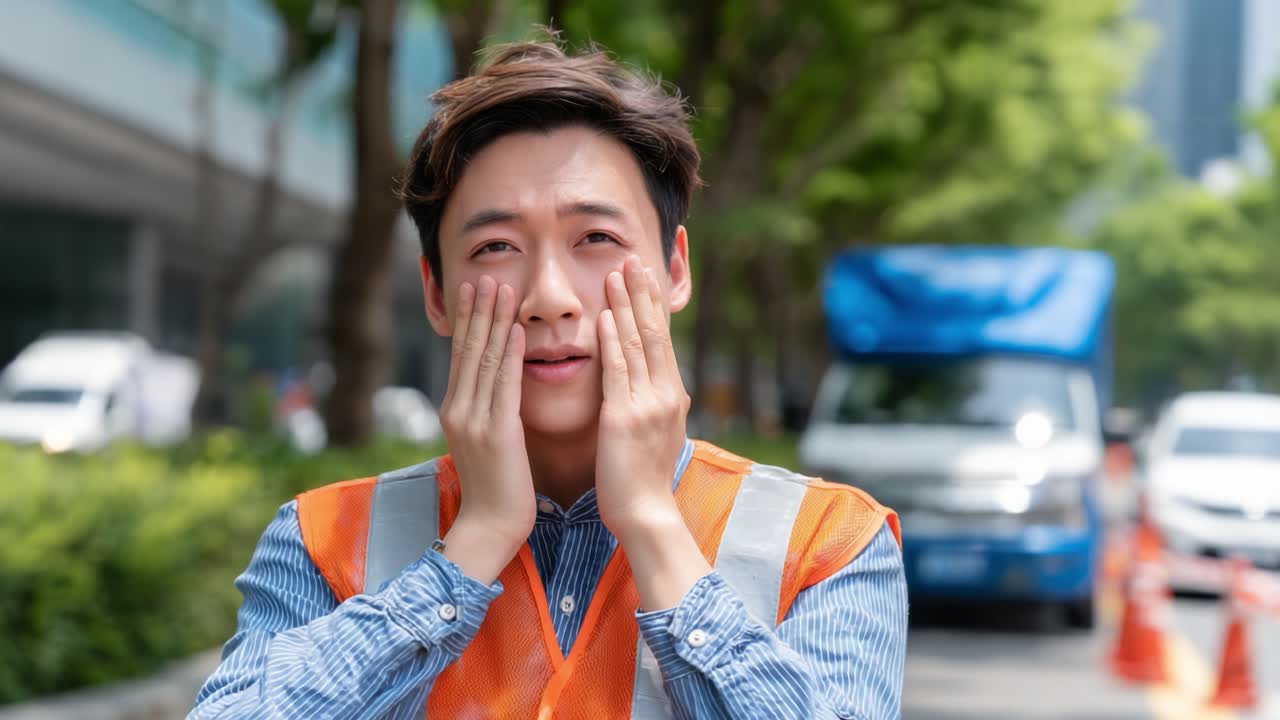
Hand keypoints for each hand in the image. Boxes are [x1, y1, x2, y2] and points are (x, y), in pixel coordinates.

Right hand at [438, 275, 533, 583]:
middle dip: (478, 310)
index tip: (478, 289)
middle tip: (486, 275)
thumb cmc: (498, 490)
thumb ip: (490, 413)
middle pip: (468, 349)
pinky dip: (508, 355)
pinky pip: (502, 385)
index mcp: (456, 411)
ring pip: (483, 360)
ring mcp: (474, 420)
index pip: (463, 356)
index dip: (471, 321)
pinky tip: (516, 331)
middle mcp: (458, 409)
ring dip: (493, 321)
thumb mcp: (488, 443)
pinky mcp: (495, 432)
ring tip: (502, 288)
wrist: (491, 528)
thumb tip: (499, 390)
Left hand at [594, 256, 690, 539]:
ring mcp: (648, 404)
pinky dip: (610, 340)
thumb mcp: (655, 436)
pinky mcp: (625, 418)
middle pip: (654, 333)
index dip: (652, 306)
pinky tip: (602, 316)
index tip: (644, 277)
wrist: (646, 515)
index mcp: (672, 397)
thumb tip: (653, 388)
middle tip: (632, 259)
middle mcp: (666, 394)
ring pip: (636, 344)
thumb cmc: (643, 482)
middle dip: (642, 294)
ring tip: (616, 274)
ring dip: (624, 305)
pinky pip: (617, 371)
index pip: (661, 341)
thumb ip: (652, 407)